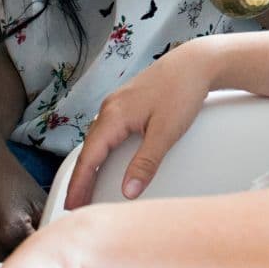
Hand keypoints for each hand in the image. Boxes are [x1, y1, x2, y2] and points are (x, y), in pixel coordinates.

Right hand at [0, 132, 47, 260]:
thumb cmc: (5, 175)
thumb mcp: (38, 199)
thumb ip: (49, 227)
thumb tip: (60, 248)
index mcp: (9, 232)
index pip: (33, 257)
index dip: (41, 253)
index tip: (47, 249)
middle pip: (13, 265)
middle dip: (25, 258)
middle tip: (31, 243)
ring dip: (7, 257)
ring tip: (13, 238)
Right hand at [64, 40, 217, 208]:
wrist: (196, 62)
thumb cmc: (182, 90)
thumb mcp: (166, 132)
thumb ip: (146, 163)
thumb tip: (128, 191)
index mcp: (114, 116)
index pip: (89, 158)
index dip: (79, 184)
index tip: (72, 205)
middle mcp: (110, 108)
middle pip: (89, 150)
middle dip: (81, 178)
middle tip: (75, 204)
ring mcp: (117, 104)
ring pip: (96, 140)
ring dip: (91, 164)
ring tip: (88, 188)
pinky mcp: (127, 102)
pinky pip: (106, 131)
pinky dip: (101, 150)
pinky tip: (105, 159)